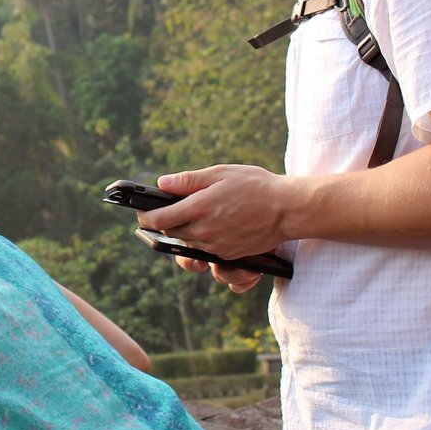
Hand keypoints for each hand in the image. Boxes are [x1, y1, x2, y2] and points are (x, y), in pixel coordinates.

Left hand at [142, 164, 286, 259]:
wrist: (288, 209)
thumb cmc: (256, 186)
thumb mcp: (220, 174)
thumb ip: (188, 181)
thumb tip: (162, 183)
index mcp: (199, 209)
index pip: (160, 220)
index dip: (146, 217)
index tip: (142, 213)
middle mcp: (205, 232)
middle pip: (171, 234)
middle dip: (164, 224)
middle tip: (165, 212)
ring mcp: (216, 247)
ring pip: (186, 244)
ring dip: (183, 234)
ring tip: (189, 219)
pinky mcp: (228, 255)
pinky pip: (205, 252)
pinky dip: (202, 241)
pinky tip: (210, 227)